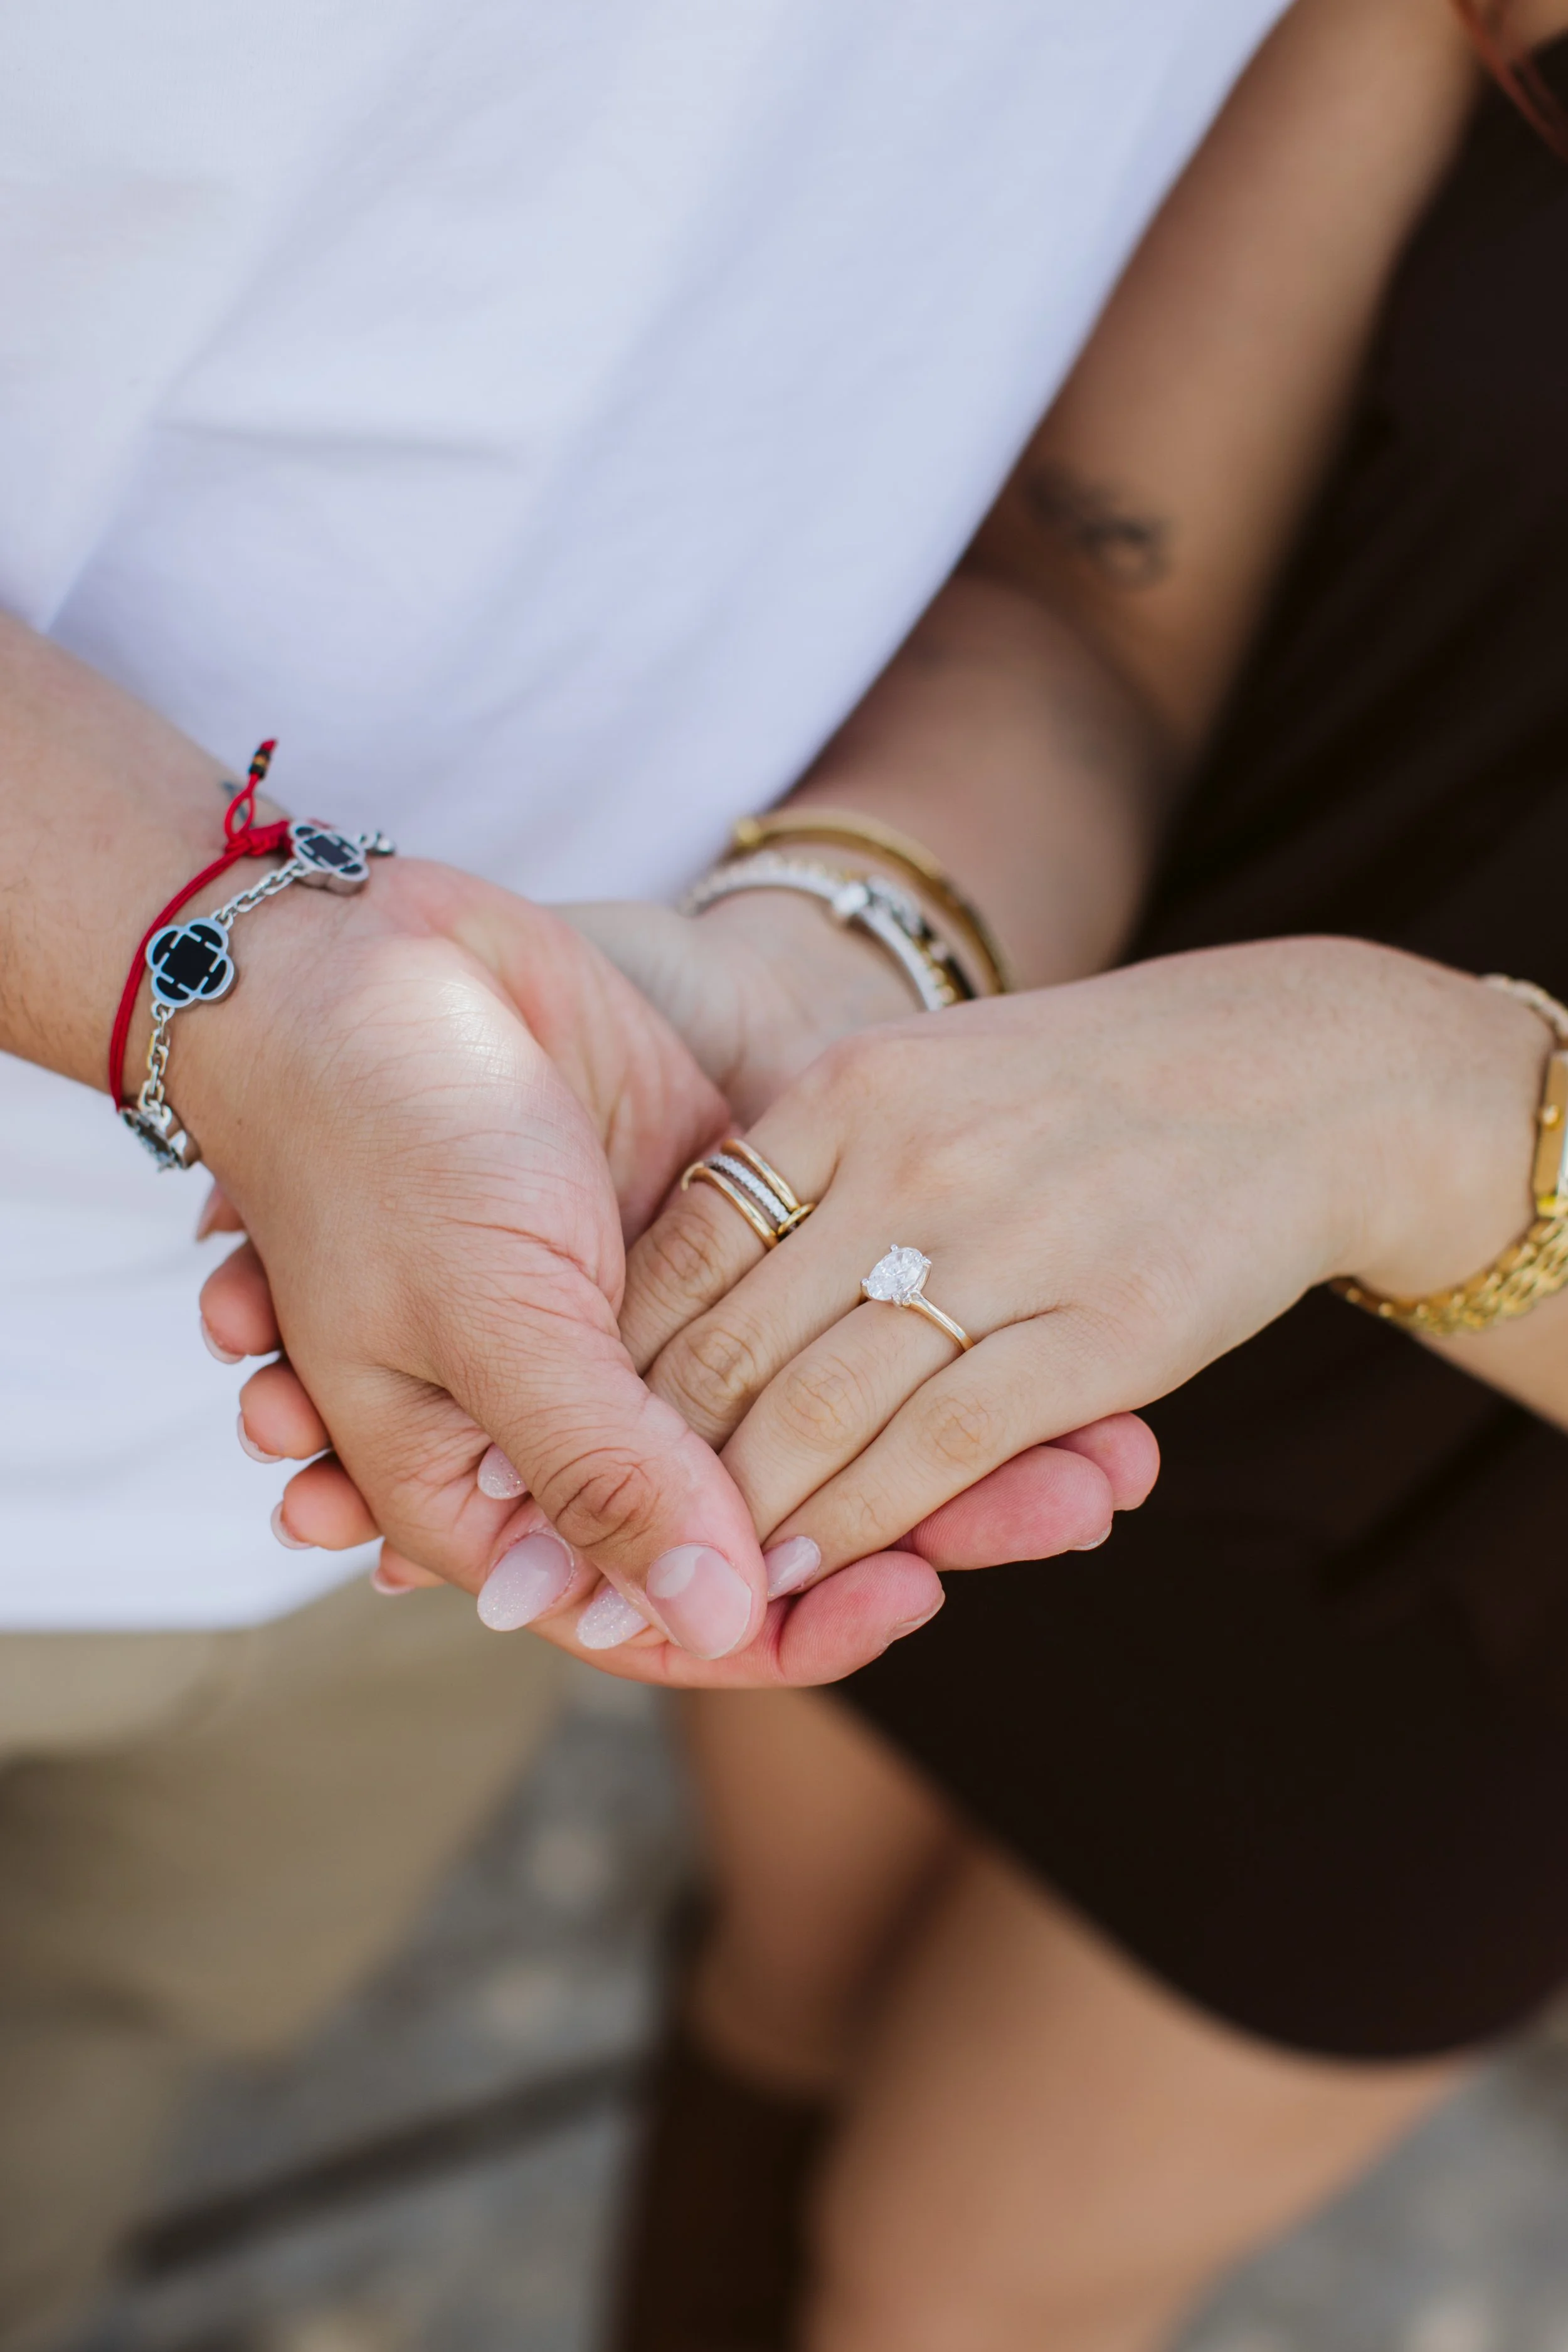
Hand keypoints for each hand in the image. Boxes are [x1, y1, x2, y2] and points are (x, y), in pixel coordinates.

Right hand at [208, 889, 1159, 1680]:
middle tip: (1093, 1496)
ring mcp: (671, 1340)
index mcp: (514, 1493)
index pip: (683, 1610)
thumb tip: (725, 1616)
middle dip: (942, 1519)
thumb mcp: (483, 1313)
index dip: (806, 1618)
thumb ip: (598, 1469)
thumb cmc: (382, 1142)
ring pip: (837, 1427)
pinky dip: (936, 1326)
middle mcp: (602, 1434)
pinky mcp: (728, 1242)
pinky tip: (1056, 1336)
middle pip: (793, 1528)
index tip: (923, 1587)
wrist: (364, 963)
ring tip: (1118, 1442)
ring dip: (970, 1433)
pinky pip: (844, 1316)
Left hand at [614, 937, 1548, 1576]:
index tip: (579, 1438)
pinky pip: (942, 1447)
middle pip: (732, 1343)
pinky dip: (864, 1521)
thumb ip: (809, 1164)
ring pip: (822, 1411)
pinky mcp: (1103, 1327)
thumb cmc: (1081, 1091)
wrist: (1295, 1074)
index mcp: (846, 1091)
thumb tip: (680, 1280)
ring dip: (743, 1513)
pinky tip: (814, 1568)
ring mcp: (1007, 1243)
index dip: (614, 1363)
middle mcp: (910, 1159)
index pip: (682, 1250)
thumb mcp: (922, 1075)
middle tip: (606, 1535)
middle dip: (655, 1459)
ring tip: (699, 1568)